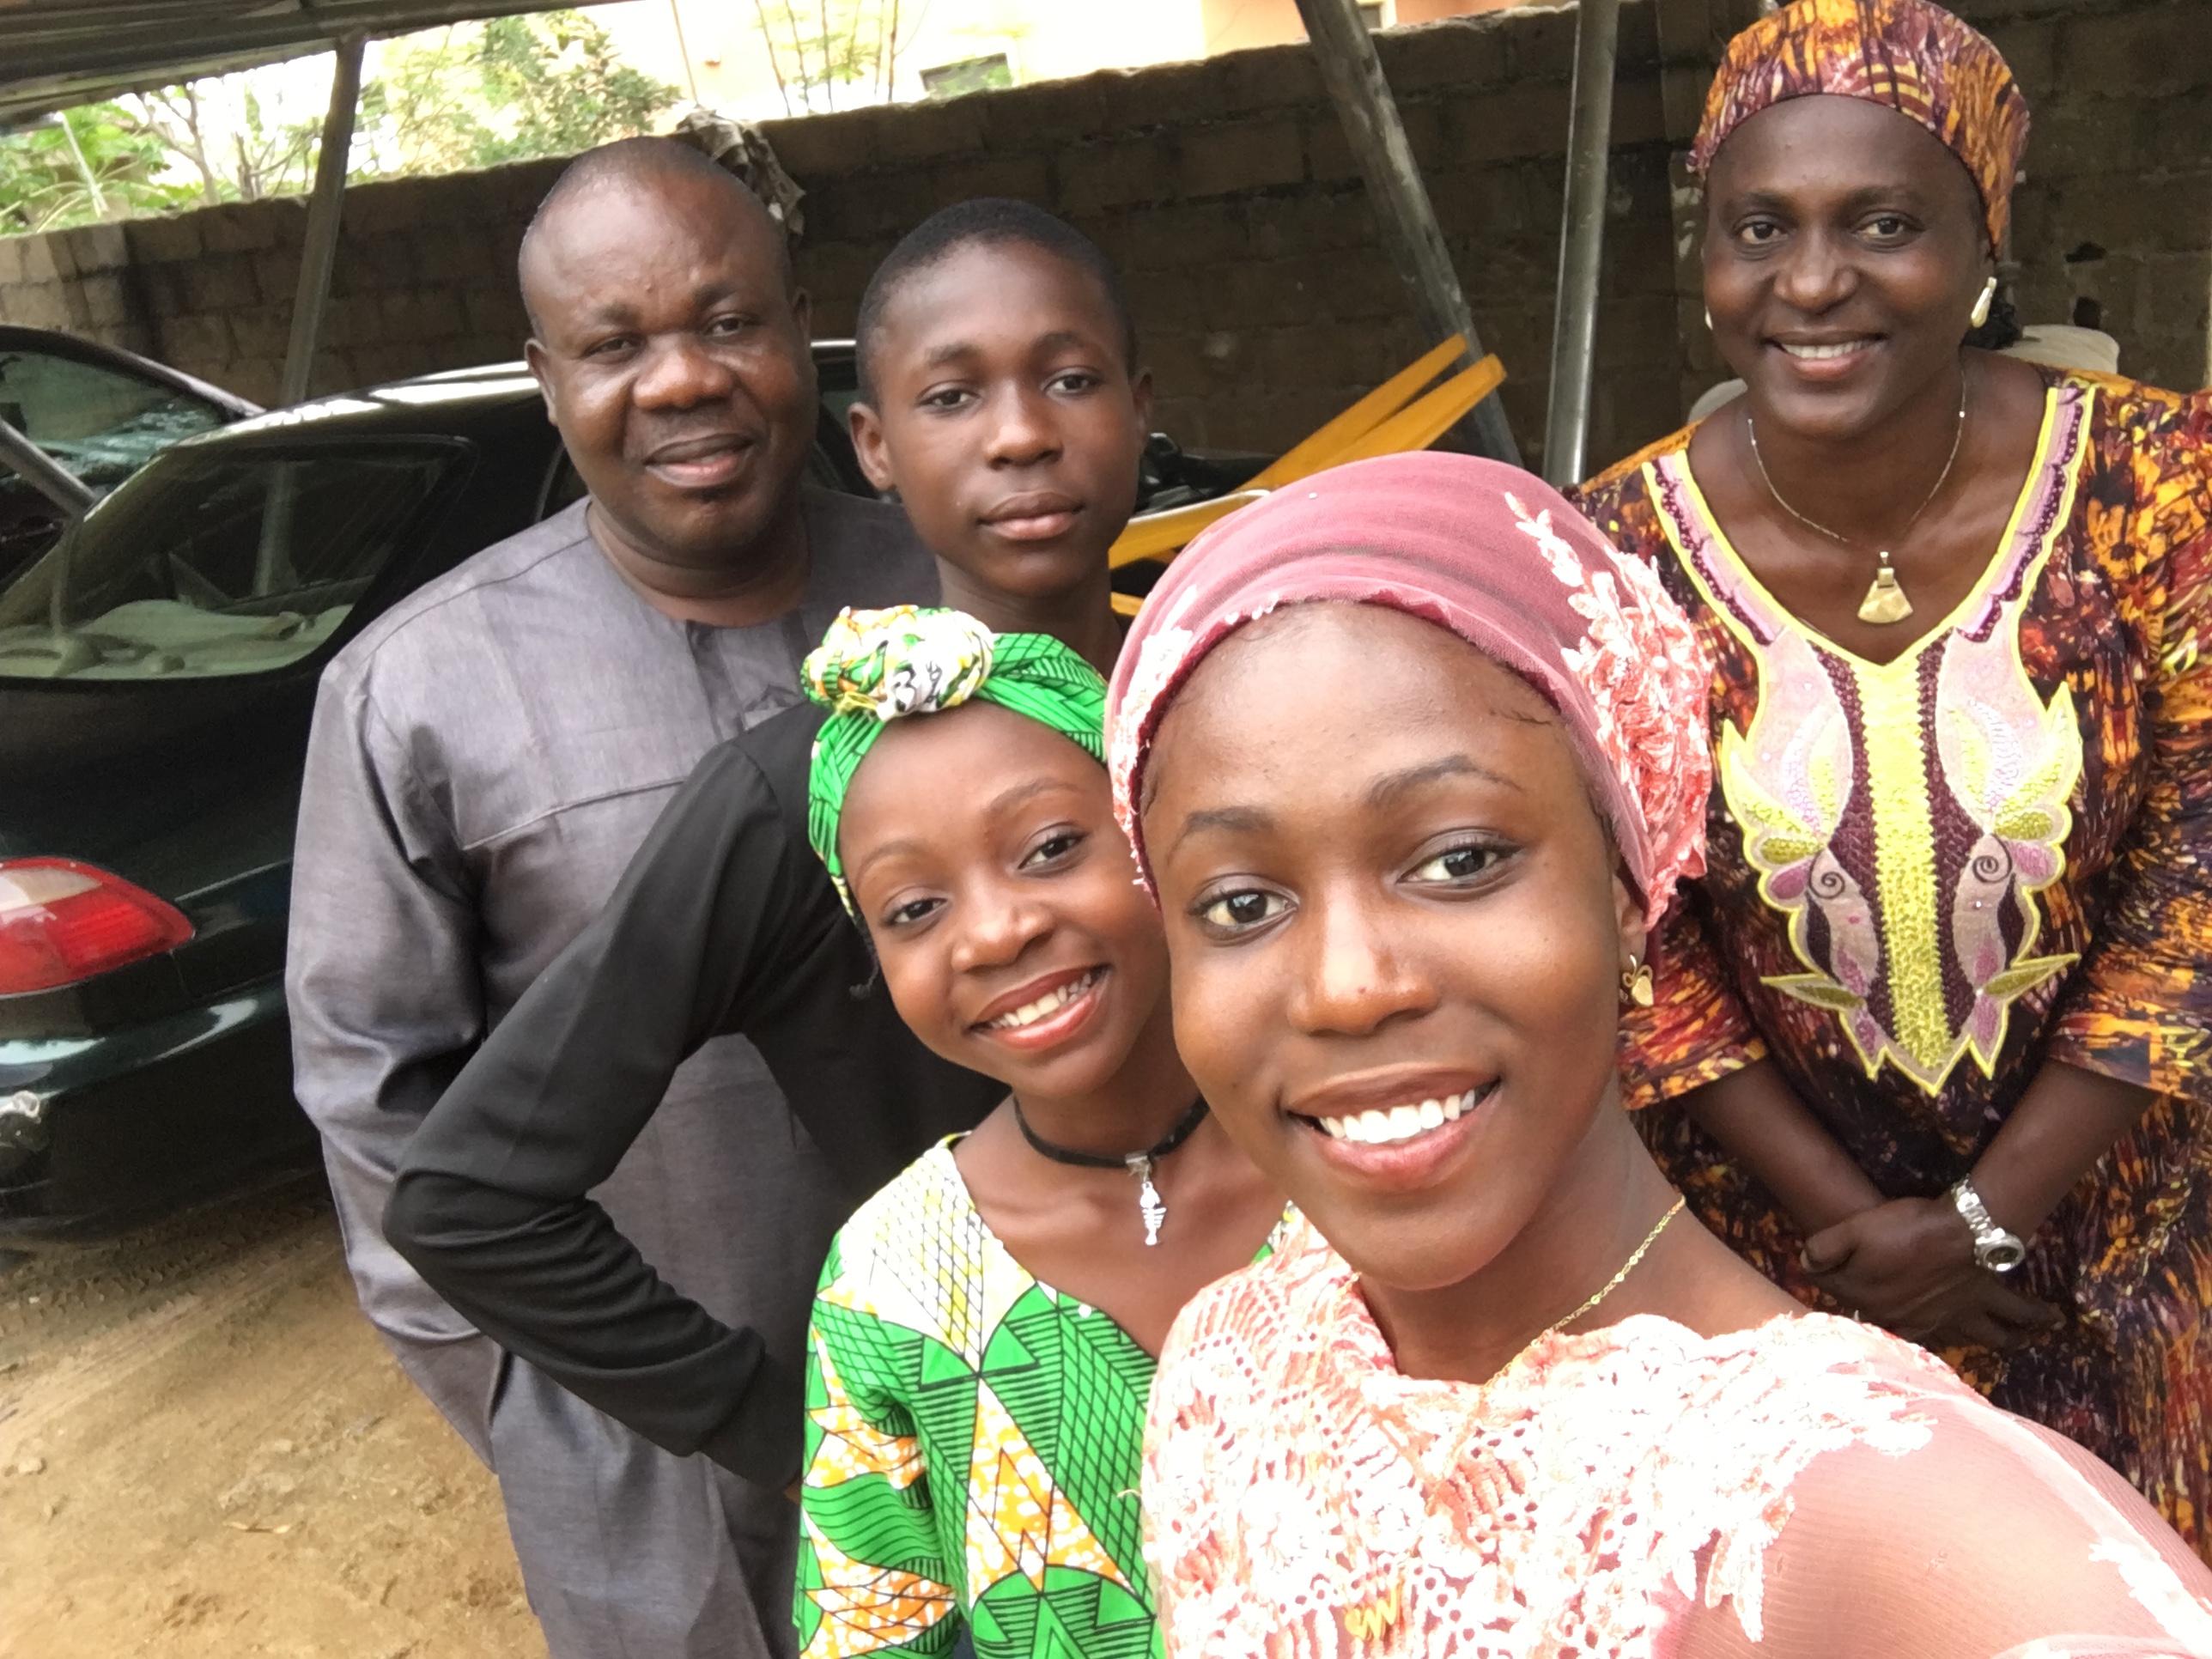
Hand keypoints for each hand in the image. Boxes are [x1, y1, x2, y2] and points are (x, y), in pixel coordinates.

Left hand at [1802, 1198, 2059, 1350]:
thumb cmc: (1904, 1228)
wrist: (1959, 1228)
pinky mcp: (1985, 1298)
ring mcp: (1957, 1314)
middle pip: (1924, 1340)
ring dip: (1998, 1339)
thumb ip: (1825, 1249)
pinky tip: (2052, 1321)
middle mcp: (1921, 1321)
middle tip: (1929, 1360)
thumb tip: (1806, 1262)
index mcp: (1884, 1309)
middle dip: (1916, 1348)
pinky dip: (2033, 1318)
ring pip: (1981, 1333)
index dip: (1851, 1307)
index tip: (1850, 1311)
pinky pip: (2012, 1312)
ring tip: (2017, 1345)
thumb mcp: (1852, 1232)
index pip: (1861, 1317)